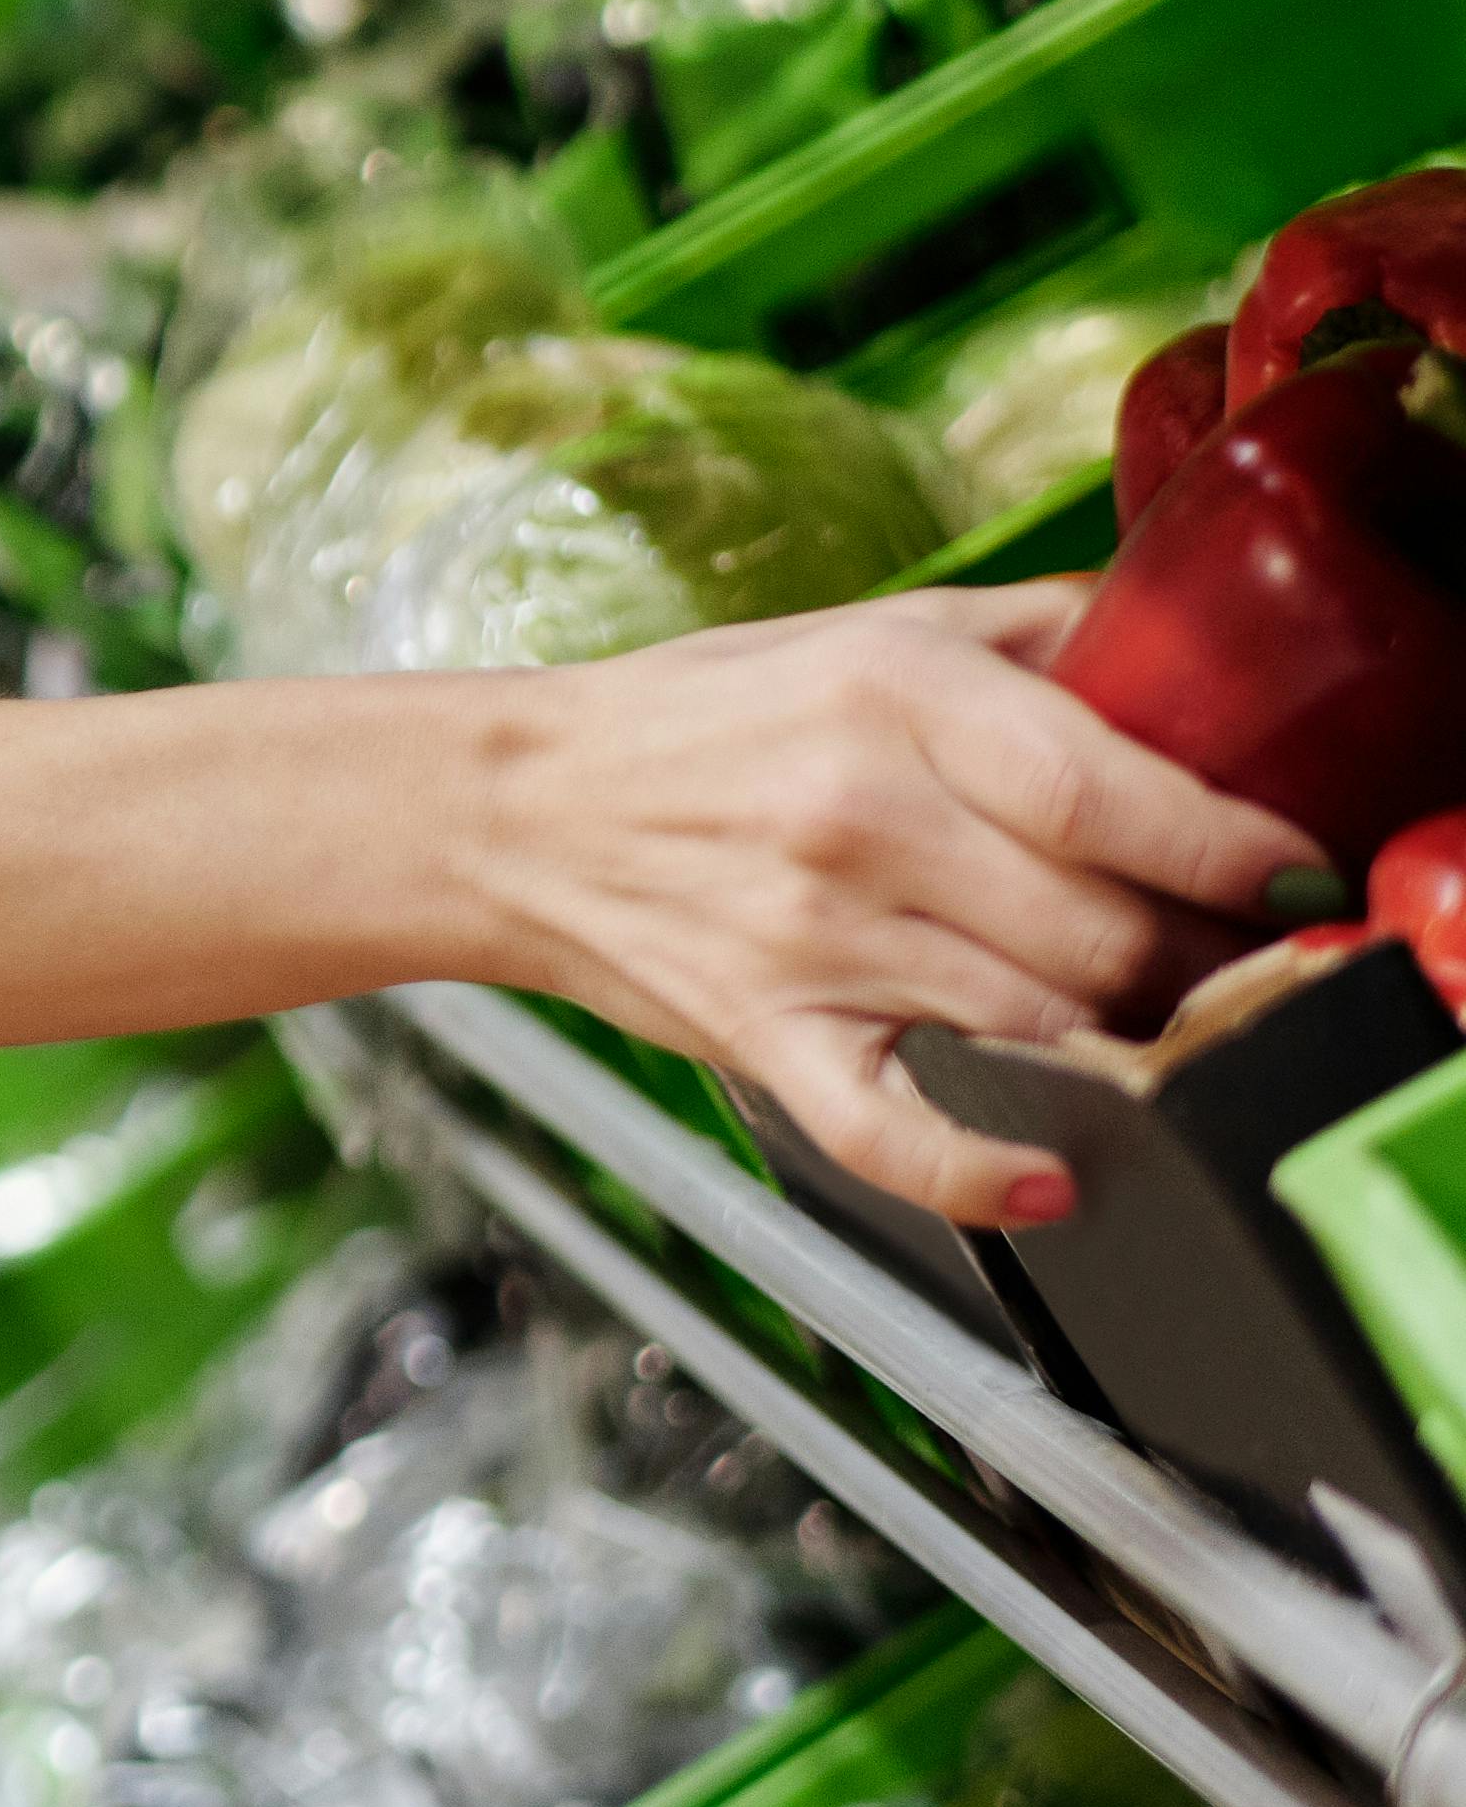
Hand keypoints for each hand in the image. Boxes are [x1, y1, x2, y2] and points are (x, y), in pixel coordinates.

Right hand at [459, 585, 1323, 1226]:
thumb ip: (1035, 637)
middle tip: (1232, 956)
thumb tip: (1194, 654)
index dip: (1238, 853)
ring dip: (1131, 1040)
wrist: (511, 805)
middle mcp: (856, 818)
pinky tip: (1052, 1177)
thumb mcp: (865, 630)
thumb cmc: (695, 719)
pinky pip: (893, 1132)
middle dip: (1204, 958)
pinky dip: (982, 1171)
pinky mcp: (765, 1037)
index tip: (1294, 877)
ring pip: (1041, 1025)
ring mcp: (810, 940)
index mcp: (894, 698)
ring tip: (1158, 1020)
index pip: (1117, 795)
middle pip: (1105, 930)